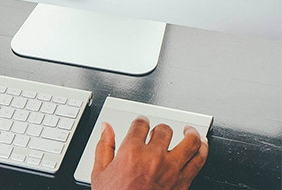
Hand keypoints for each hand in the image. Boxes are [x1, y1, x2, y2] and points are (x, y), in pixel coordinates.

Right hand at [91, 116, 208, 189]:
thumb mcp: (100, 173)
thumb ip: (104, 147)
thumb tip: (106, 129)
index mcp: (132, 152)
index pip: (140, 125)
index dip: (141, 120)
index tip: (141, 122)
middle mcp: (154, 158)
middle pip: (165, 130)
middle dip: (161, 128)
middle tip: (160, 131)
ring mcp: (172, 170)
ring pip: (190, 142)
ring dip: (191, 133)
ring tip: (190, 130)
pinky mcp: (183, 183)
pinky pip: (199, 161)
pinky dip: (203, 150)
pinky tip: (201, 147)